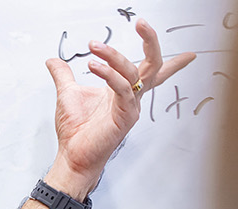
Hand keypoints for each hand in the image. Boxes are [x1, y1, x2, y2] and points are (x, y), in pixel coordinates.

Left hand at [43, 19, 196, 197]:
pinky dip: (109, 74)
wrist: (72, 155)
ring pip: (135, 72)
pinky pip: (123, 89)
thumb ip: (64, 75)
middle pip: (153, 64)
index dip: (168, 59)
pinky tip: (95, 66)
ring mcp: (130, 106)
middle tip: (142, 23)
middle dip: (151, 42)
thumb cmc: (76, 131)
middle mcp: (131, 96)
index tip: (185, 50)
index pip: (150, 70)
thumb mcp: (67, 93)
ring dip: (115, 55)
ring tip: (94, 46)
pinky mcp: (125, 116)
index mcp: (123, 90)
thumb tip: (53, 61)